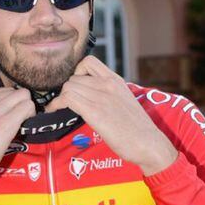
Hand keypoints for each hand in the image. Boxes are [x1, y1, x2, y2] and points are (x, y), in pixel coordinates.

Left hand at [46, 56, 177, 175]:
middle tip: (64, 102)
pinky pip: (67, 98)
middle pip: (74, 77)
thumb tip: (89, 95)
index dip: (76, 72)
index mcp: (115, 80)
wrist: (149, 143)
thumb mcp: (124, 100)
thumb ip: (108, 93)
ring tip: (58, 107)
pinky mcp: (95, 111)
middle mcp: (108, 84)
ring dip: (60, 98)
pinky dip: (56, 104)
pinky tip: (54, 111)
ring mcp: (101, 97)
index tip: (75, 86)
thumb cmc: (137, 128)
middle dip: (66, 90)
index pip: (88, 62)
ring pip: (68, 86)